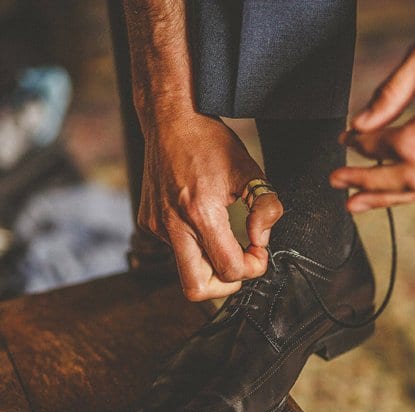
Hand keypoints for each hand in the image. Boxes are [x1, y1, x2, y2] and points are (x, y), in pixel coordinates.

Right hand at [139, 111, 282, 300]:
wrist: (169, 120)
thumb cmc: (210, 142)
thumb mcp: (249, 169)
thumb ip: (266, 206)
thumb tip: (261, 240)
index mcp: (200, 213)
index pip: (229, 269)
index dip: (252, 268)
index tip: (258, 250)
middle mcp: (173, 224)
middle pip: (197, 289)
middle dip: (224, 284)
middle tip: (239, 261)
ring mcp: (156, 225)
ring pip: (185, 270)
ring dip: (209, 262)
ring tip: (223, 235)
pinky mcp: (148, 221)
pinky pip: (174, 249)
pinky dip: (193, 243)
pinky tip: (201, 217)